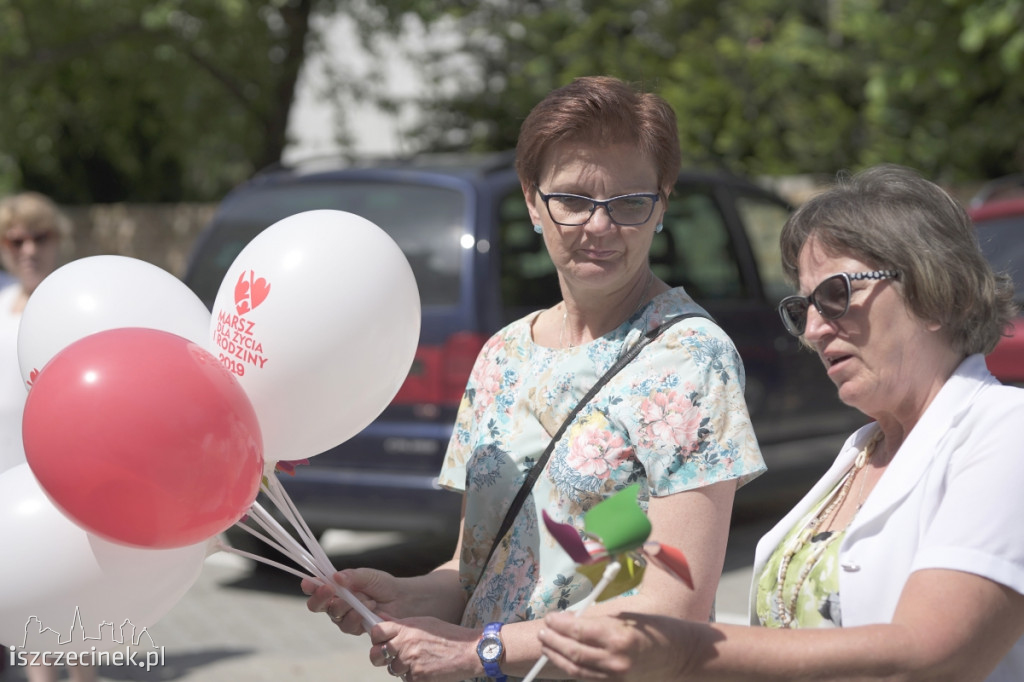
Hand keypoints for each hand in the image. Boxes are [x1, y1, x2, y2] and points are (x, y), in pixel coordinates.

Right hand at [302, 568, 404, 634]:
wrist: (400, 599)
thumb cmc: (382, 584)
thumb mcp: (367, 575)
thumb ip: (352, 576)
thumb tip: (336, 577)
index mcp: (334, 587)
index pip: (315, 588)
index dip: (309, 586)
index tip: (308, 583)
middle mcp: (335, 603)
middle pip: (317, 605)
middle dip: (322, 597)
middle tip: (331, 589)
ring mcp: (343, 617)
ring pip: (334, 614)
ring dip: (349, 605)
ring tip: (367, 598)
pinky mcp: (353, 628)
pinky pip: (348, 625)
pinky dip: (359, 615)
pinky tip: (371, 607)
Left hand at [369, 617, 480, 681]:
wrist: (469, 652)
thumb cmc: (449, 636)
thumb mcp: (424, 623)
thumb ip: (402, 623)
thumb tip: (382, 618)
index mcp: (406, 628)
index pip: (376, 631)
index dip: (376, 636)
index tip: (380, 639)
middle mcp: (405, 645)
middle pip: (376, 654)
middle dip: (379, 656)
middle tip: (389, 656)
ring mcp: (410, 663)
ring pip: (392, 669)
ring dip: (401, 667)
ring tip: (419, 660)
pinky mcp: (417, 678)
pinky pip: (406, 679)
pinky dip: (414, 676)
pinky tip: (427, 668)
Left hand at [538, 612, 686, 680]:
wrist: (683, 655)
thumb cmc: (657, 629)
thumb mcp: (628, 617)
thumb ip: (599, 620)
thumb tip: (572, 620)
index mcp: (619, 637)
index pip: (579, 630)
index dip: (560, 624)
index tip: (551, 617)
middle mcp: (616, 660)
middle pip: (573, 652)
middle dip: (553, 641)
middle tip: (543, 631)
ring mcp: (616, 677)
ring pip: (577, 669)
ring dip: (557, 656)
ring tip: (547, 645)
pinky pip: (589, 678)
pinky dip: (573, 670)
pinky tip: (565, 660)